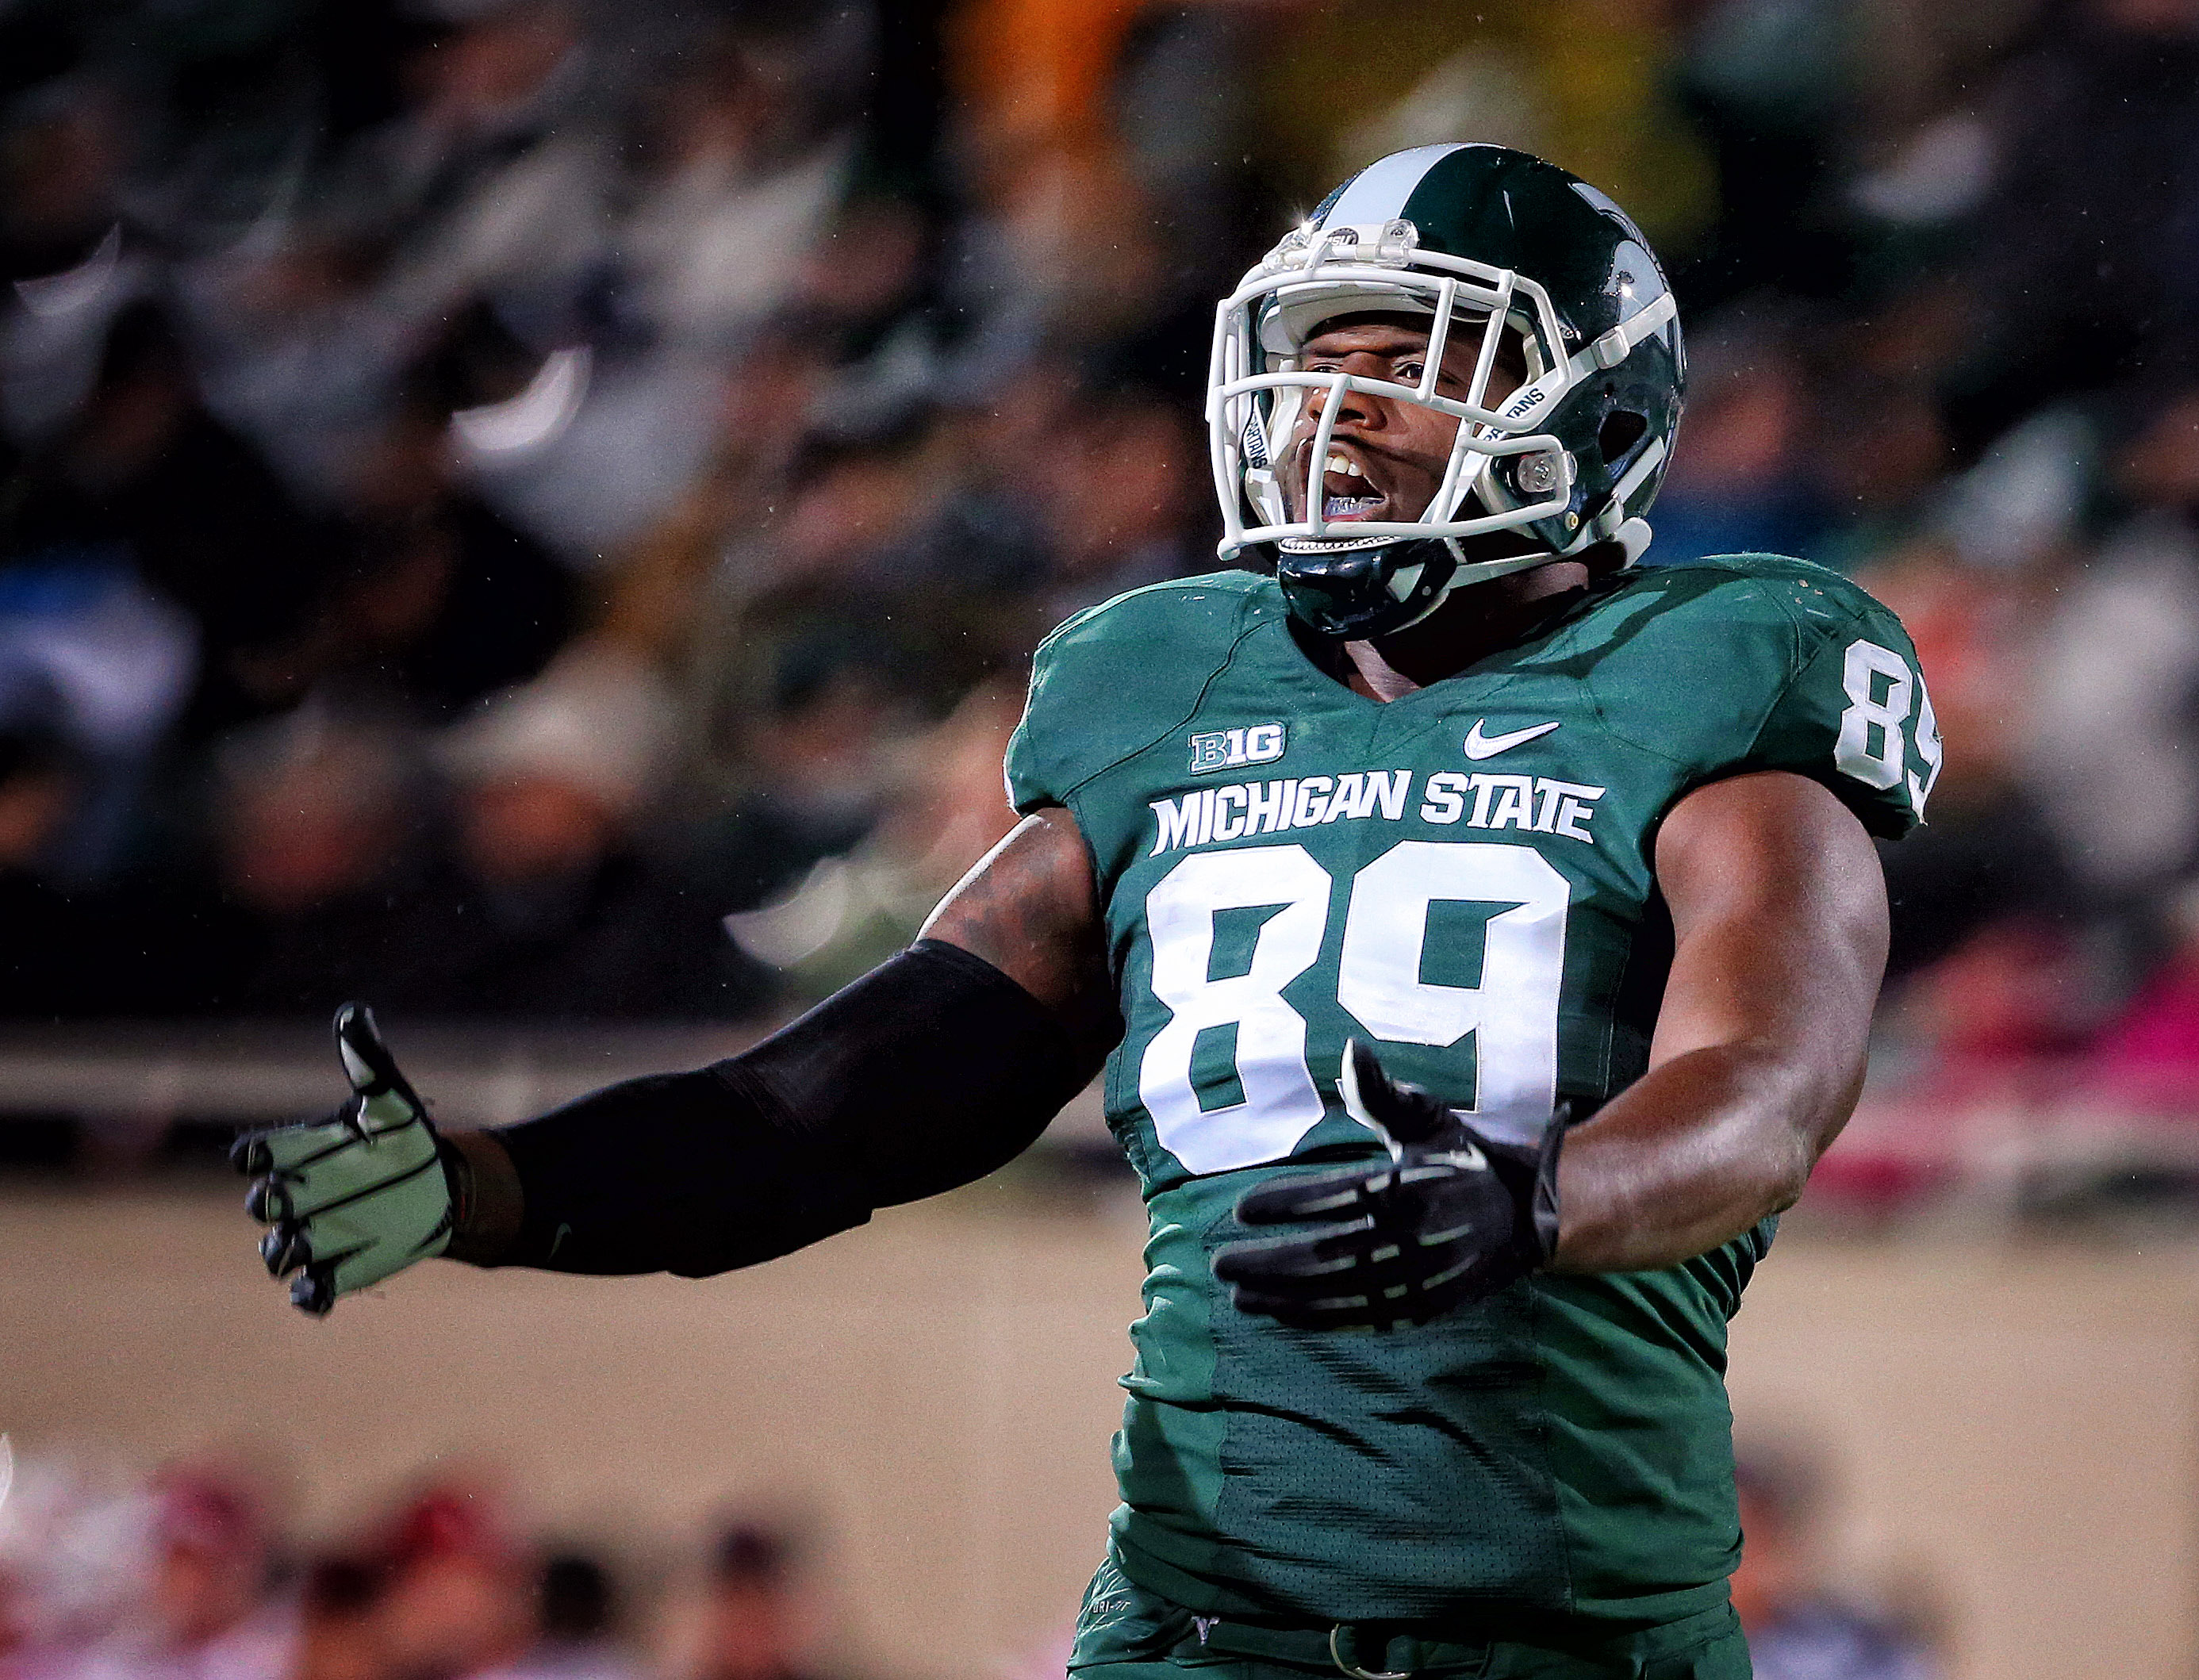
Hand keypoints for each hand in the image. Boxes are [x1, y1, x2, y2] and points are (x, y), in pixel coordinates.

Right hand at [233, 1003, 453, 1315]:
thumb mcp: (391, 1099)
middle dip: (280, 1199)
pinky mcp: (335, 1272)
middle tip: (309, 1191)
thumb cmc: (405, 1138)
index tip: (273, 1151)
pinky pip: (309, 1292)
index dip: (257, 1154)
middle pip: (261, 1204)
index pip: (253, 1156)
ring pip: (277, 1251)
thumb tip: (353, 1014)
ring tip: (314, 1237)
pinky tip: (317, 1291)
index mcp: (296, 1154)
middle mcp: (293, 1197)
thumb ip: (368, 1062)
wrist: (443, 1187)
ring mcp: (310, 1236)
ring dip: (290, 1247)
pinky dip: (309, 1295)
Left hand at [1211, 1040, 1564, 1330]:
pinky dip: (1318, 1320)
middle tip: (1221, 1263)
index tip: (1240, 1210)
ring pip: (1342, 1294)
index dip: (1287, 1205)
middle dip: (1270, 1262)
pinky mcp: (1427, 1309)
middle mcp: (1419, 1235)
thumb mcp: (1427, 1118)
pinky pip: (1364, 1320)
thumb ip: (1379, 1092)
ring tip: (1238, 1295)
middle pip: (1331, 1254)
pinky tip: (1278, 1315)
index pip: (1337, 1196)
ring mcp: (1423, 1279)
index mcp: (1414, 1184)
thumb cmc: (1459, 1159)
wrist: (1527, 1216)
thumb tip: (1350, 1050)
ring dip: (1284, 1298)